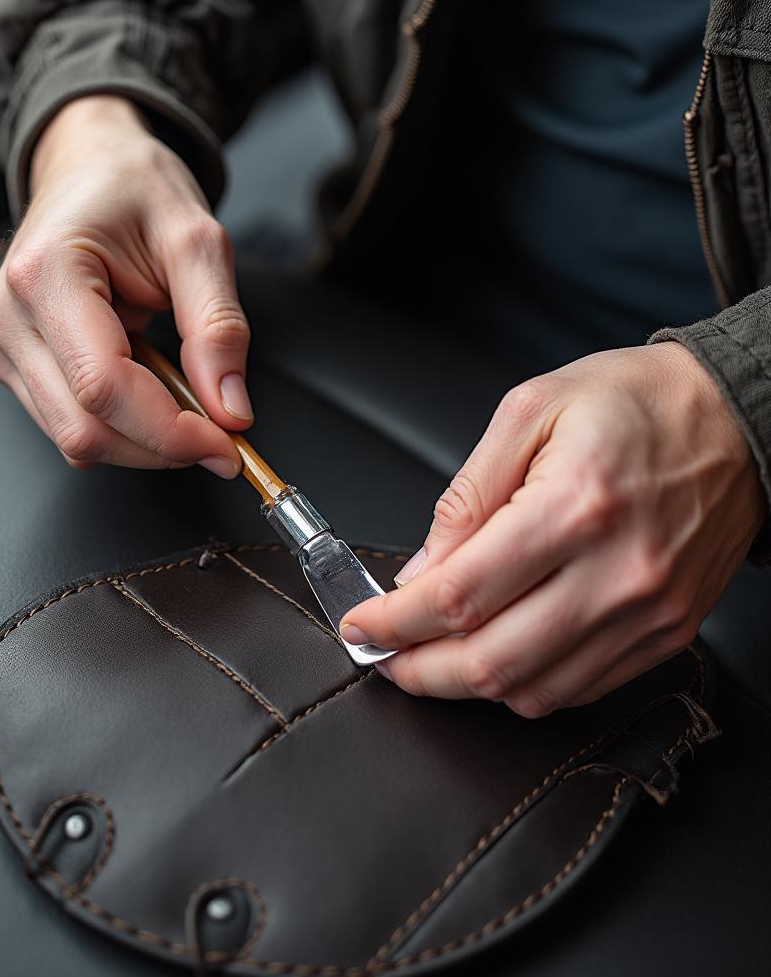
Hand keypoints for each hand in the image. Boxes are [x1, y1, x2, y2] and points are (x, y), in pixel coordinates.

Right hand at [0, 95, 250, 475]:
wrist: (89, 167)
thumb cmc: (136, 191)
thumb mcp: (198, 242)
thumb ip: (218, 328)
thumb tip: (230, 411)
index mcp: (45, 272)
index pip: (104, 387)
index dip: (170, 431)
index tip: (227, 446)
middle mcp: (7, 315)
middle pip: (85, 428)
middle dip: (162, 446)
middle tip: (221, 434)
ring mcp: (2, 344)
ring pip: (76, 440)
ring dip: (143, 441)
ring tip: (184, 397)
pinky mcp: (12, 364)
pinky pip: (70, 425)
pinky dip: (123, 428)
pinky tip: (150, 391)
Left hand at [341, 343, 764, 715]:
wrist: (738, 419)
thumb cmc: (635, 402)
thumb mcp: (530, 412)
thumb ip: (466, 496)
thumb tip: (421, 571)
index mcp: (573, 507)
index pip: (461, 595)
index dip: (395, 622)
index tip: (360, 624)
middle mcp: (617, 573)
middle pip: (491, 661)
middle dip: (418, 671)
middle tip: (383, 656)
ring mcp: (648, 613)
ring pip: (532, 690)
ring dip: (465, 685)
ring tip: (429, 658)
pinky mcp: (667, 632)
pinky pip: (580, 689)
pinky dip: (522, 685)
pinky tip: (495, 656)